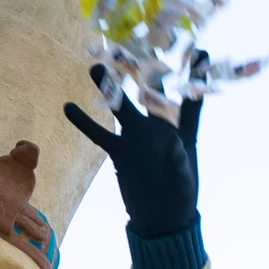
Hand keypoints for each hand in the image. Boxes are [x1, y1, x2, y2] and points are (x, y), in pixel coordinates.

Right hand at [64, 52, 204, 237]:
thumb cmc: (182, 199)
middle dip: (144, 72)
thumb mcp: (185, 182)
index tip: (200, 51)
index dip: (197, 77)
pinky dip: (84, 122)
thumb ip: (180, 162)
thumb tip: (172, 142)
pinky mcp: (120, 152)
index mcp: (184, 131)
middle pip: (151, 94)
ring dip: (107, 88)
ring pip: (120, 107)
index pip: (191, 100)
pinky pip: (99, 134)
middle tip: (134, 49)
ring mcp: (137, 138)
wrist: (161, 219)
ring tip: (94, 67)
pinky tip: (68, 107)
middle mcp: (159, 128)